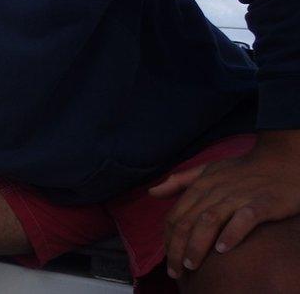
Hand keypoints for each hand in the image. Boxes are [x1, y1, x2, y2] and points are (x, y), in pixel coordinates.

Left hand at [149, 130, 299, 279]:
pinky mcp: (262, 203)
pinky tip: (223, 249)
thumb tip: (152, 192)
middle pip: (188, 222)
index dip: (169, 239)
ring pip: (209, 221)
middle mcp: (215, 191)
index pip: (176, 216)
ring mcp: (238, 197)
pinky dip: (232, 233)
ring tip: (192, 265)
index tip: (169, 259)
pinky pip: (244, 219)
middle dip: (178, 249)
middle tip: (176, 272)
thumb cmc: (242, 170)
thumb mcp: (207, 170)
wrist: (282, 161)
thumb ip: (179, 181)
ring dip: (197, 245)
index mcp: (200, 186)